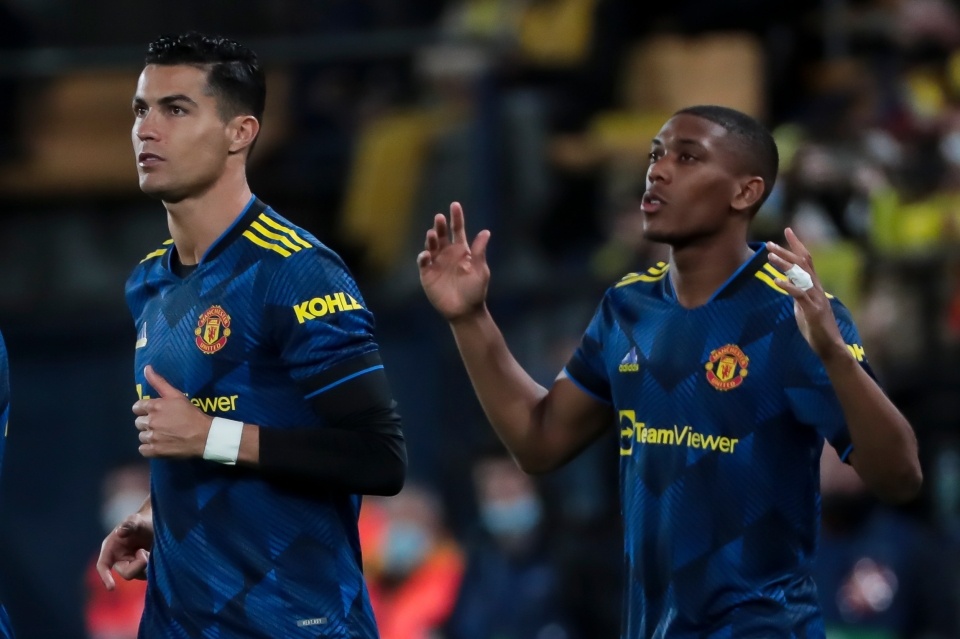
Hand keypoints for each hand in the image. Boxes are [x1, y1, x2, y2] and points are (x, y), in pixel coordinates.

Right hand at [95, 510, 153, 589]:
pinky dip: (153, 567)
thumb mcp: (136, 520)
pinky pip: (147, 574)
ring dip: (147, 565)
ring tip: (149, 550)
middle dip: (138, 565)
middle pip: (126, 573)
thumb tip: (120, 532)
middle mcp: (119, 559)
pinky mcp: (143, 569)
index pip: (103, 565)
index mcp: (110, 548)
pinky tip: (155, 555)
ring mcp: (131, 565)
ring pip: (139, 575)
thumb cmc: (143, 521)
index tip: (111, 588)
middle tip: (144, 552)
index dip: (105, 577)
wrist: (157, 523)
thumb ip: (130, 525)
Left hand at [133, 365, 211, 458]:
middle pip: (138, 422)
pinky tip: (160, 444)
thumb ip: (159, 381)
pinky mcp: (155, 451)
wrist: (204, 435)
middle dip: (148, 423)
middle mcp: (151, 421)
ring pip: (141, 436)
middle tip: (162, 424)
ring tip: (162, 435)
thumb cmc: (191, 414)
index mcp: (154, 406)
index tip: (155, 413)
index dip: (145, 410)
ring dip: (149, 435)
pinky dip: (149, 448)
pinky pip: (143, 449)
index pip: (137, 407)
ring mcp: (152, 437)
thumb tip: (146, 368)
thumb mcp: (176, 395)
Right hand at [417, 202, 491, 322]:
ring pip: (431, 246)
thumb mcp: (480, 270)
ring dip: (431, 239)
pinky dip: (423, 257)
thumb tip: (486, 232)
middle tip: (439, 217)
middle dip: (440, 226)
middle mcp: (447, 254)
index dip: (456, 217)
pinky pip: (423, 262)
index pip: (457, 230)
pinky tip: (426, 255)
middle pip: (441, 235)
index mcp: (462, 250)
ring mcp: (436, 263)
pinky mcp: (427, 274)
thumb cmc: (476, 291)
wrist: (465, 311)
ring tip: (432, 234)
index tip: (455, 205)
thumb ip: (480, 252)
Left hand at [766, 228, 846, 362]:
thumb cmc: (816, 329)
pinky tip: (776, 281)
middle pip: (803, 264)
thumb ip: (798, 294)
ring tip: (770, 256)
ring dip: (785, 264)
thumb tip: (788, 284)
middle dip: (786, 251)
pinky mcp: (813, 310)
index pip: (807, 260)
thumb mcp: (804, 307)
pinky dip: (788, 286)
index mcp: (815, 287)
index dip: (797, 245)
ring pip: (801, 276)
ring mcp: (816, 299)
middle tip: (770, 244)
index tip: (788, 230)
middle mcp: (817, 289)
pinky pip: (799, 295)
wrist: (830, 347)